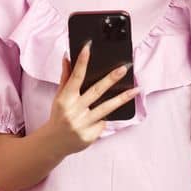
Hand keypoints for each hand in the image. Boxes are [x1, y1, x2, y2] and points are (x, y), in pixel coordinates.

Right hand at [36, 41, 138, 157]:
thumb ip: (65, 77)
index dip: (82, 62)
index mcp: (65, 99)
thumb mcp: (59, 97)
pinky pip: (103, 123)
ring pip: (106, 108)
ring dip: (122, 98)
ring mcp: (82, 124)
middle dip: (111, 79)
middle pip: (96, 91)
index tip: (88, 47)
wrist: (53, 143)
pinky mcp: (90, 135)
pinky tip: (102, 117)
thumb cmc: (59, 116)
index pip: (75, 77)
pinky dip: (104, 118)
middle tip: (124, 68)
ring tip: (136, 90)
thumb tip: (68, 57)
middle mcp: (73, 111)